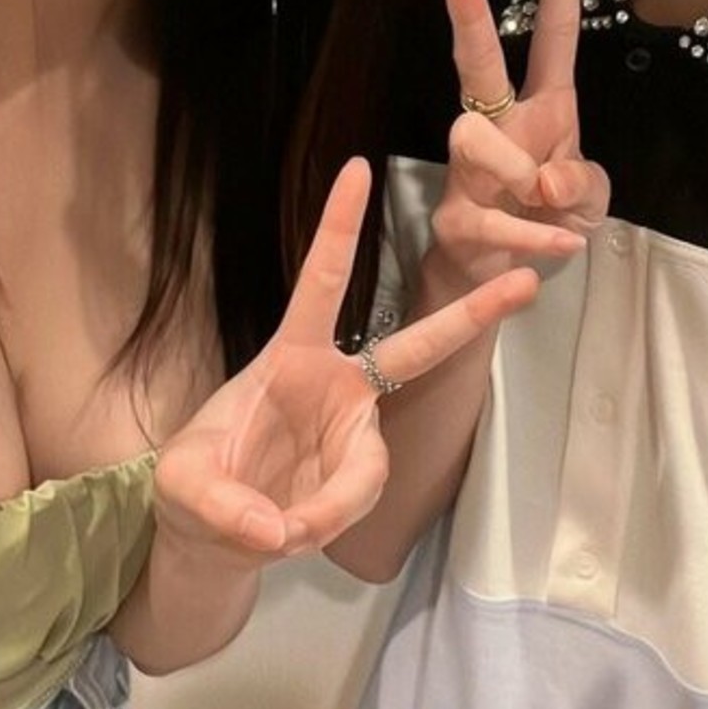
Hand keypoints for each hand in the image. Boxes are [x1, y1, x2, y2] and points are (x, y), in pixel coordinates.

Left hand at [153, 157, 537, 567]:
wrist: (211, 540)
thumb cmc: (192, 490)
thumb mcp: (179, 487)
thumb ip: (218, 503)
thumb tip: (277, 531)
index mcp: (289, 357)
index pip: (321, 283)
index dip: (340, 228)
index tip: (359, 167)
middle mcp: (335, 388)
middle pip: (414, 348)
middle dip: (472, 315)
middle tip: (528, 280)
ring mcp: (355, 436)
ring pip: (367, 468)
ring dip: (323, 508)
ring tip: (274, 533)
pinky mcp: (358, 481)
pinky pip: (357, 503)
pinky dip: (320, 526)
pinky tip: (286, 537)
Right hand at [433, 0, 609, 289]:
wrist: (498, 285)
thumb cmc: (546, 221)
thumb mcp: (588, 201)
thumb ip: (583, 182)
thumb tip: (547, 178)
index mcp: (542, 108)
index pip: (552, 33)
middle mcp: (498, 126)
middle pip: (476, 58)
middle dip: (469, 9)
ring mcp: (469, 171)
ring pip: (472, 139)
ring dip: (514, 170)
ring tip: (547, 200)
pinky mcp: (457, 220)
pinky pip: (489, 218)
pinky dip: (533, 235)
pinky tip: (562, 245)